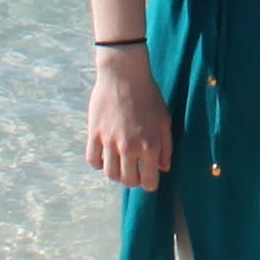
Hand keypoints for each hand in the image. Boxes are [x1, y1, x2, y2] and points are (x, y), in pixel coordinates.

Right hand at [87, 55, 171, 186]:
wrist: (124, 75)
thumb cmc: (149, 96)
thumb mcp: (164, 121)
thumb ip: (166, 147)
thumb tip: (163, 168)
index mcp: (150, 145)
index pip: (148, 181)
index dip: (150, 184)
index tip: (149, 181)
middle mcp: (129, 147)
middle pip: (128, 181)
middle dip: (133, 180)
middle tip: (135, 172)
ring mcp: (110, 142)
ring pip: (110, 174)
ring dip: (116, 174)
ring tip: (120, 165)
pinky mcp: (94, 134)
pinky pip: (93, 160)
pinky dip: (99, 163)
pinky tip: (105, 156)